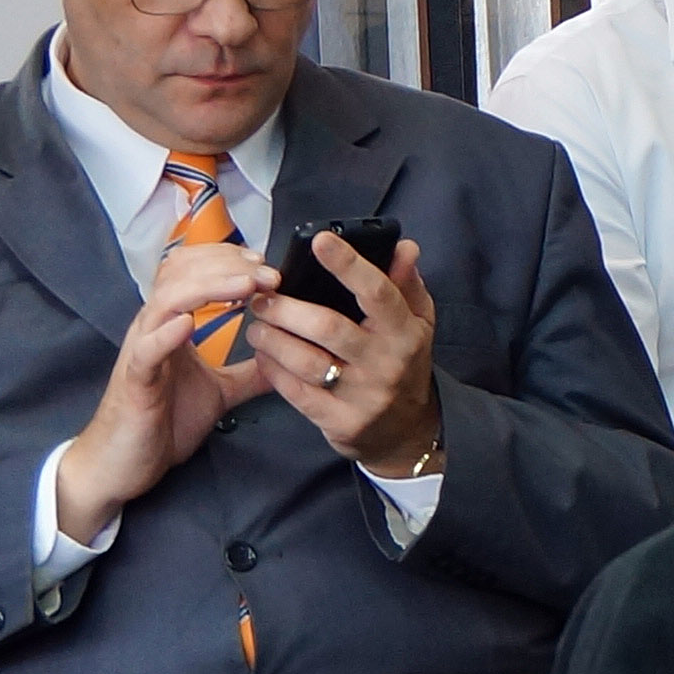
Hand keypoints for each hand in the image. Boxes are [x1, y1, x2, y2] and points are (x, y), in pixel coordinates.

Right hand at [51, 246, 282, 543]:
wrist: (124, 463)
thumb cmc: (164, 421)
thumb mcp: (220, 391)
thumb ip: (250, 372)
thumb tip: (285, 358)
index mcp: (173, 325)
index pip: (193, 271)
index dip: (228, 260)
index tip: (267, 266)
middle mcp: (154, 328)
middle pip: (180, 273)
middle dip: (227, 265)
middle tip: (268, 273)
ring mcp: (142, 351)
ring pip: (166, 301)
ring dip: (207, 288)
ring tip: (244, 287)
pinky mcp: (134, 381)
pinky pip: (146, 351)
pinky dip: (166, 334)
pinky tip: (189, 323)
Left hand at [240, 233, 445, 478]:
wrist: (406, 432)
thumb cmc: (404, 365)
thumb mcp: (417, 323)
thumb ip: (406, 284)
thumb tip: (403, 247)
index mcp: (405, 332)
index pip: (377, 293)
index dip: (348, 265)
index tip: (320, 241)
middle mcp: (386, 363)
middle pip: (328, 327)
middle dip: (286, 309)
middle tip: (262, 297)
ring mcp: (363, 396)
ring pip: (305, 362)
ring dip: (271, 339)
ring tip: (257, 326)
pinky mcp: (340, 422)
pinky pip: (296, 393)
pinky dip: (272, 370)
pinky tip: (264, 355)